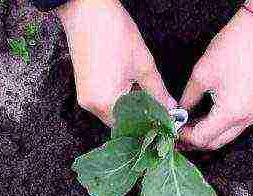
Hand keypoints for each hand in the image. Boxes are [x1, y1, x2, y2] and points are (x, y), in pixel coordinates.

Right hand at [56, 0, 176, 125]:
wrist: (86, 10)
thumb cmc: (113, 33)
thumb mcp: (143, 64)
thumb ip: (158, 91)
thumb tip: (169, 107)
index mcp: (106, 103)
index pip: (133, 126)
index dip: (150, 124)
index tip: (164, 120)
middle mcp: (92, 105)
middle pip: (121, 121)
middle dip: (140, 115)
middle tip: (160, 108)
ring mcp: (85, 97)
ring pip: (113, 112)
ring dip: (130, 106)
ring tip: (147, 94)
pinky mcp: (83, 87)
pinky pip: (104, 101)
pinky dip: (119, 98)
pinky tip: (131, 85)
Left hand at [178, 0, 252, 150]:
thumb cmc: (235, 46)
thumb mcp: (202, 74)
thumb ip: (188, 99)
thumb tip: (179, 113)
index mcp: (231, 113)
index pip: (202, 138)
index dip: (184, 136)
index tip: (172, 129)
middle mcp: (247, 119)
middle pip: (216, 143)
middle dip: (195, 141)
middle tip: (178, 134)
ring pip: (227, 136)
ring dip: (207, 135)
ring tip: (189, 127)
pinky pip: (236, 126)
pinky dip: (219, 126)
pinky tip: (205, 118)